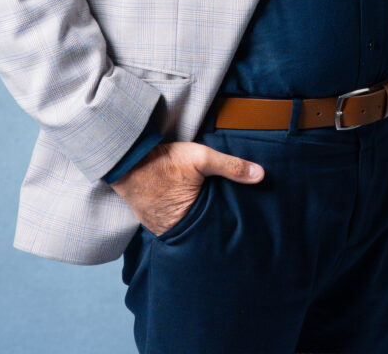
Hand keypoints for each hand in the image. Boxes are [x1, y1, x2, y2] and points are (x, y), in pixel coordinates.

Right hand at [108, 140, 264, 236]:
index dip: (225, 224)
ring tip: (204, 213)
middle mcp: (172, 230)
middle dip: (209, 225)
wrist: (126, 160)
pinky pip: (167, 222)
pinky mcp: (148, 218)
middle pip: (198, 231)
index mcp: (190, 221)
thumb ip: (231, 166)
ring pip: (182, 228)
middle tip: (221, 218)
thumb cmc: (164, 161)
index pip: (215, 229)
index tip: (237, 221)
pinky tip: (181, 207)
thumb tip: (261, 175)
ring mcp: (157, 226)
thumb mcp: (202, 158)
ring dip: (191, 221)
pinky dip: (176, 217)